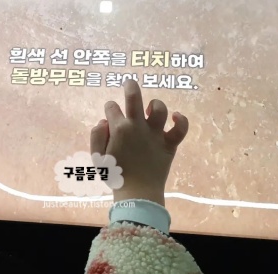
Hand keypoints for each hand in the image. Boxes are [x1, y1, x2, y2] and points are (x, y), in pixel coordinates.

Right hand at [90, 79, 188, 205]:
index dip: (110, 109)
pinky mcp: (169, 144)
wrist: (137, 194)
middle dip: (130, 86)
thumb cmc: (115, 176)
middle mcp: (137, 126)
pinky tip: (176, 116)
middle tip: (129, 83)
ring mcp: (155, 134)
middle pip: (134, 96)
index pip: (111, 108)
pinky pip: (180, 129)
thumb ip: (96, 136)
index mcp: (118, 129)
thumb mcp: (97, 157)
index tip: (110, 116)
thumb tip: (103, 121)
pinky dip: (181, 121)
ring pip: (158, 109)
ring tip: (149, 109)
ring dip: (154, 104)